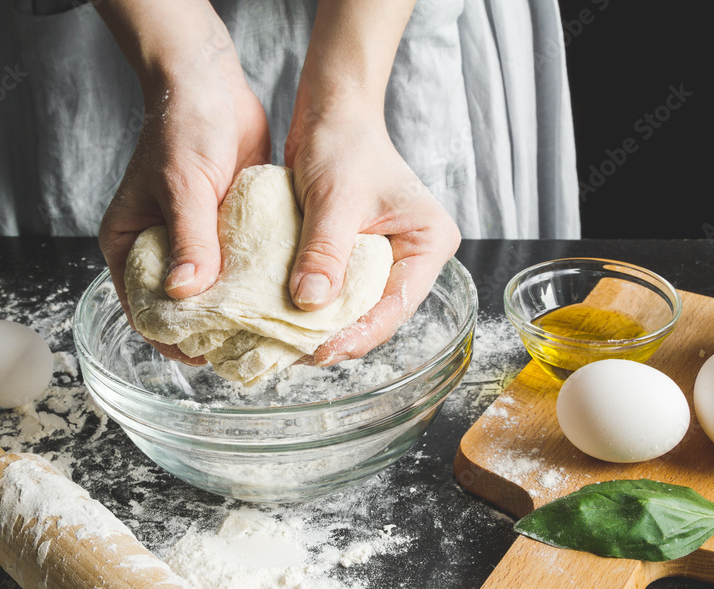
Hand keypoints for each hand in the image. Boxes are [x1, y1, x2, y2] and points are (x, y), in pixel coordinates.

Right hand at [95, 1, 269, 362]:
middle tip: (249, 352)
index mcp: (128, 245)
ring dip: (240, 311)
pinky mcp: (229, 231)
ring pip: (217, 293)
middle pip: (183, 309)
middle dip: (212, 332)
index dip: (172, 339)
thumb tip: (184, 293)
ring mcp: (197, 243)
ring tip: (272, 334)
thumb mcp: (182, 186)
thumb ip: (188, 240)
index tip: (208, 357)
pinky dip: (258, 284)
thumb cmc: (181, 128)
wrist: (210, 84)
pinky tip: (284, 299)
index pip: (144, 311)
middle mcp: (161, 250)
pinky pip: (243, 268)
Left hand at [285, 99, 459, 365]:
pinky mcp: (356, 254)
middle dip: (339, 335)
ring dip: (323, 324)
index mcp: (429, 243)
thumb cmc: (344, 142)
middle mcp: (412, 256)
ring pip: (355, 305)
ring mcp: (385, 257)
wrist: (330, 110)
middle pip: (377, 312)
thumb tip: (310, 304)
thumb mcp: (336, 198)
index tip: (320, 352)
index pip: (397, 305)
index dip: (359, 334)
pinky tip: (285, 318)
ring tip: (287, 343)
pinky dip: (313, 304)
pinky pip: (337, 289)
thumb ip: (325, 251)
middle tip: (296, 354)